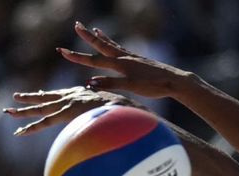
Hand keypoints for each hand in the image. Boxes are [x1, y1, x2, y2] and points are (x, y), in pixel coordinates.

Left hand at [5, 86, 135, 136]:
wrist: (123, 105)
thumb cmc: (123, 108)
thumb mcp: (113, 107)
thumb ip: (107, 110)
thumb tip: (112, 118)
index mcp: (80, 94)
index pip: (60, 95)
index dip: (48, 95)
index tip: (39, 94)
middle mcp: (70, 97)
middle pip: (46, 98)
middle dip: (30, 98)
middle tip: (15, 98)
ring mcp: (66, 104)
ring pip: (40, 109)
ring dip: (23, 111)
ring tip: (9, 112)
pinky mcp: (65, 114)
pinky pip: (44, 123)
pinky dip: (32, 128)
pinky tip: (20, 132)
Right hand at [62, 21, 192, 97]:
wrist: (176, 81)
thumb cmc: (155, 86)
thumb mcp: (132, 87)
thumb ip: (111, 84)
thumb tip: (90, 82)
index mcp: (121, 64)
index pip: (94, 60)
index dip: (77, 57)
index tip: (62, 51)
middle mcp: (124, 57)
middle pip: (101, 44)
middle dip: (87, 36)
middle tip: (76, 25)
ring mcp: (131, 57)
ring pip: (110, 44)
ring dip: (99, 37)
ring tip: (90, 28)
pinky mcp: (137, 60)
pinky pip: (120, 48)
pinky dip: (112, 42)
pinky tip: (111, 42)